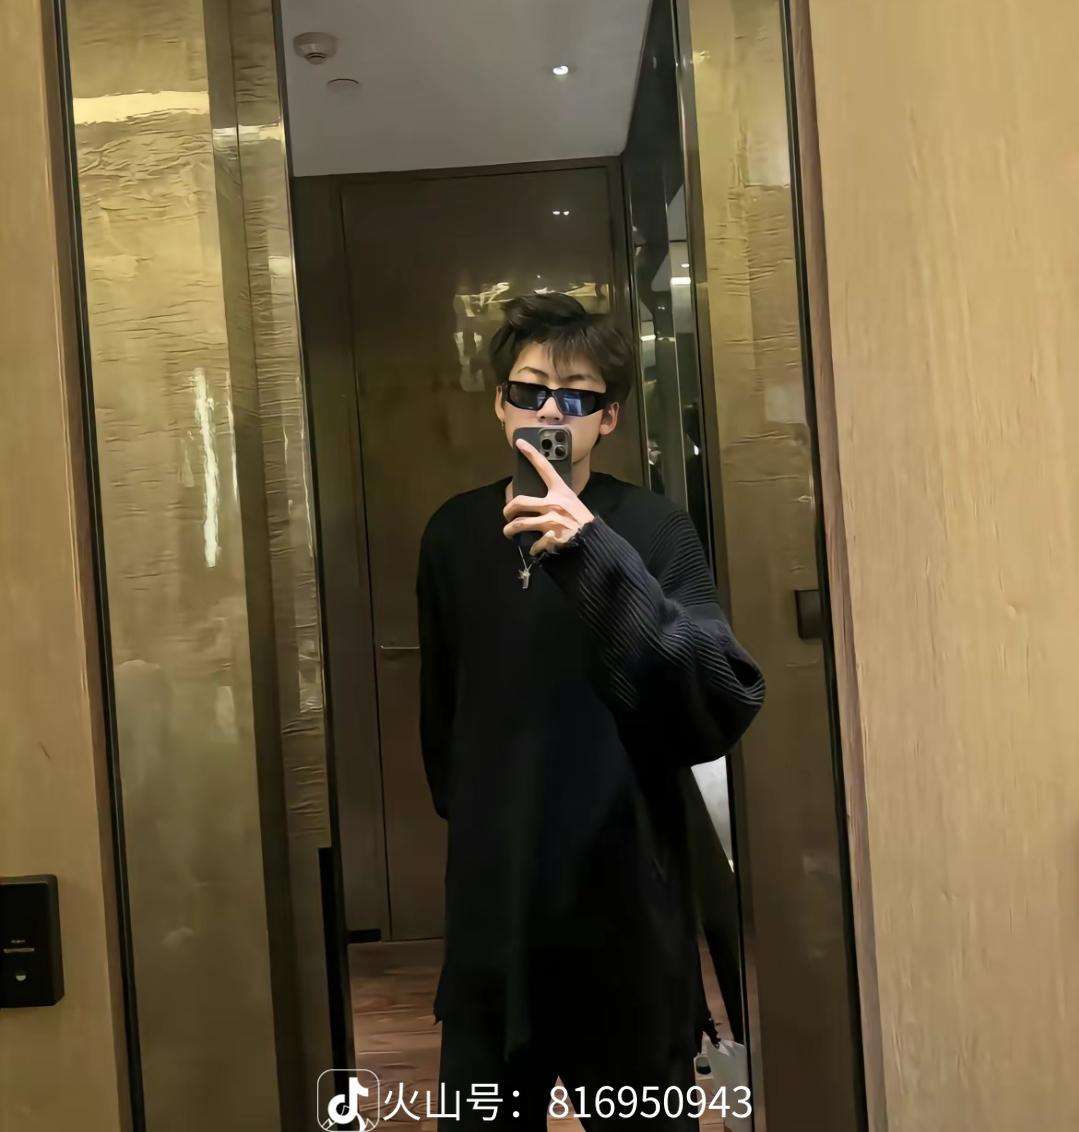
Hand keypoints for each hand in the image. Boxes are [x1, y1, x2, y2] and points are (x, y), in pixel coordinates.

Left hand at [502, 438, 594, 555]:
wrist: (595, 542)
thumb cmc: (583, 522)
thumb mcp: (573, 504)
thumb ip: (557, 501)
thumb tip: (539, 505)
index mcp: (561, 492)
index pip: (544, 468)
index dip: (531, 453)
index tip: (520, 443)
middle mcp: (554, 504)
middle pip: (520, 502)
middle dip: (508, 510)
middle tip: (507, 515)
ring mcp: (551, 521)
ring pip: (519, 524)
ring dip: (509, 530)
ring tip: (508, 533)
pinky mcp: (551, 537)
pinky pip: (533, 544)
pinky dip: (532, 548)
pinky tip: (534, 549)